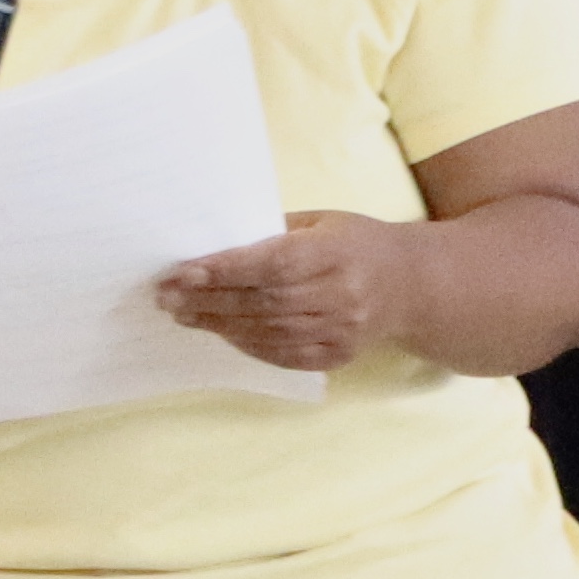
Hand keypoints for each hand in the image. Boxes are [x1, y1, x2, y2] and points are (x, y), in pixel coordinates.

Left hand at [157, 210, 421, 374]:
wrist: (412, 285)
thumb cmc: (356, 243)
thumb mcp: (321, 221)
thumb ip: (273, 233)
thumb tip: (213, 245)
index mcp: (337, 252)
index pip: (271, 264)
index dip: (223, 270)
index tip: (180, 271)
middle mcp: (342, 295)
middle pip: (264, 302)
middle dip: (209, 300)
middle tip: (167, 296)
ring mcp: (342, 331)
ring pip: (270, 333)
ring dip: (220, 325)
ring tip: (183, 314)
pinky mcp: (339, 356)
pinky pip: (284, 356)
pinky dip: (248, 345)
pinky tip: (221, 333)